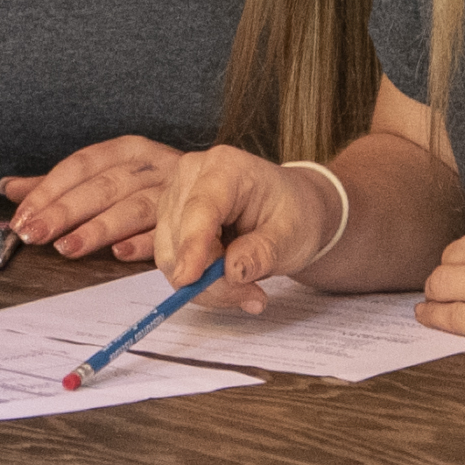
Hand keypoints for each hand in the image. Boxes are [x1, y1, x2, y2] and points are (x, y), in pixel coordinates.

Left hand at [0, 136, 182, 259]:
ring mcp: (175, 195)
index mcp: (128, 151)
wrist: (224, 189)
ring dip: (100, 228)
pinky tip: (121, 254)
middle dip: (65, 211)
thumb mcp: (107, 175)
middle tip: (36, 234)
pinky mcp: (195, 222)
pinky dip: (145, 243)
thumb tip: (10, 188)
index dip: (50, 189)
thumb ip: (59, 184)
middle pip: (103, 186)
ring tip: (69, 248)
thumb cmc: (153, 184)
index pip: (82, 165)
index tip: (24, 214)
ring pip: (133, 208)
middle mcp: (152, 167)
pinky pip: (168, 233)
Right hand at [142, 147, 348, 312]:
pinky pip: (172, 262)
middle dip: (210, 279)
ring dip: (206, 286)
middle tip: (253, 297)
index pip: (199, 208)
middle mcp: (190, 176)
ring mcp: (175, 197)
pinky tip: (231, 284)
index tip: (189, 280)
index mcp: (225, 167)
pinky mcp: (170, 221)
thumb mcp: (293, 234)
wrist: (291, 208)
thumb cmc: (293, 213)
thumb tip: (232, 271)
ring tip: (249, 291)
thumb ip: (263, 252)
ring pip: (170, 255)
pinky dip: (199, 283)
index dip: (192, 245)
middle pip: (179, 237)